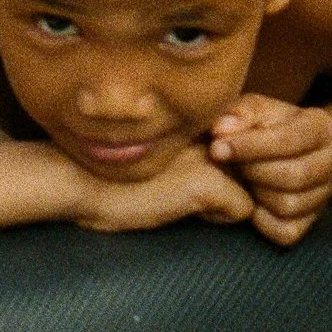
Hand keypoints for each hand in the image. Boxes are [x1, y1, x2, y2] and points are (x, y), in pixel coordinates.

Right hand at [67, 141, 255, 234]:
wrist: (78, 180)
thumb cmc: (113, 171)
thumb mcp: (165, 151)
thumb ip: (198, 150)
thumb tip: (228, 171)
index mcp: (203, 114)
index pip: (245, 144)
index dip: (228, 166)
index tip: (190, 172)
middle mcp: (215, 126)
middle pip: (253, 165)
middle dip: (232, 183)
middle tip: (185, 188)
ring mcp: (215, 152)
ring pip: (253, 187)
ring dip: (226, 200)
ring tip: (181, 196)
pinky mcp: (210, 182)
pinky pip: (244, 210)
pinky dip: (219, 218)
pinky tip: (182, 208)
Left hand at [208, 94, 331, 244]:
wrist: (308, 149)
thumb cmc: (275, 125)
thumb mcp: (260, 109)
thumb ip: (240, 113)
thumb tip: (220, 130)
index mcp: (320, 128)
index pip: (289, 140)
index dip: (250, 146)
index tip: (217, 147)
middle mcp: (329, 163)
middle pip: (292, 176)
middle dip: (252, 170)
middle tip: (230, 163)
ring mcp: (322, 196)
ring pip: (289, 205)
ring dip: (256, 194)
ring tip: (243, 178)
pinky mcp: (309, 222)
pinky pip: (285, 231)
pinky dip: (261, 220)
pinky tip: (252, 200)